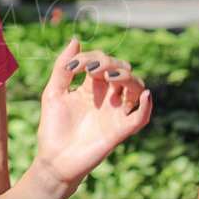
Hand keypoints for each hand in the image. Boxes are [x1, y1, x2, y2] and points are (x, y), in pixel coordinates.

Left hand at [34, 39, 151, 188]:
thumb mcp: (53, 93)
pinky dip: (145, 105)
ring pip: (136, 87)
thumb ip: (62, 68)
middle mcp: (108, 96)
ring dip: (126, 77)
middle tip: (91, 69)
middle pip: (122, 69)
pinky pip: (141, 116)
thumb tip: (76, 40)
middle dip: (109, 63)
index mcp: (91, 86)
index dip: (90, 57)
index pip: (101, 61)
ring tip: (109, 77)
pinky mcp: (121, 130)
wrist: (54, 159)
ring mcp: (116, 112)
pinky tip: (142, 95)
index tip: (72, 67)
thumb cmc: (53, 127)